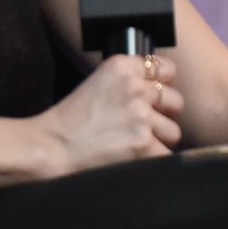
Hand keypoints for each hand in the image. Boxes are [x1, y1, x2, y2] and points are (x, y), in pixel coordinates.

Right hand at [38, 52, 181, 174]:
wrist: (52, 148)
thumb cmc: (71, 122)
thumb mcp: (98, 84)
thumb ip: (128, 82)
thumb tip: (162, 88)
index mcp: (122, 67)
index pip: (167, 69)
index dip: (165, 86)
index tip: (156, 99)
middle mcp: (134, 87)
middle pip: (176, 101)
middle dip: (164, 117)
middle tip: (144, 127)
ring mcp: (140, 116)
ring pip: (174, 131)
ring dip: (160, 142)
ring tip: (135, 145)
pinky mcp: (142, 143)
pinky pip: (166, 155)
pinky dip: (154, 161)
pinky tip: (135, 160)